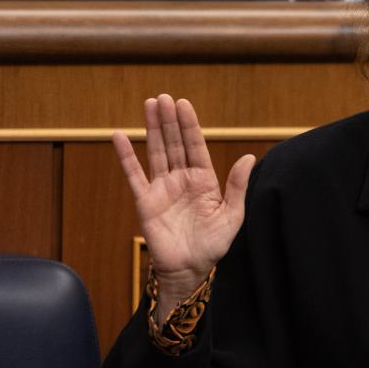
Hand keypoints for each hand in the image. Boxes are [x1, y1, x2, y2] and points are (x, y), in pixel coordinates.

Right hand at [112, 95, 254, 311]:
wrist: (190, 270)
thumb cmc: (213, 245)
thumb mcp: (232, 215)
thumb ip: (238, 186)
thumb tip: (249, 157)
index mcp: (204, 180)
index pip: (196, 146)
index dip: (189, 125)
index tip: (183, 103)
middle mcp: (182, 179)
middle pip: (175, 143)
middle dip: (169, 120)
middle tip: (163, 97)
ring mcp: (162, 188)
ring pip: (156, 151)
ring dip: (152, 129)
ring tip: (149, 105)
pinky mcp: (145, 200)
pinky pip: (133, 174)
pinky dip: (126, 156)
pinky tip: (119, 136)